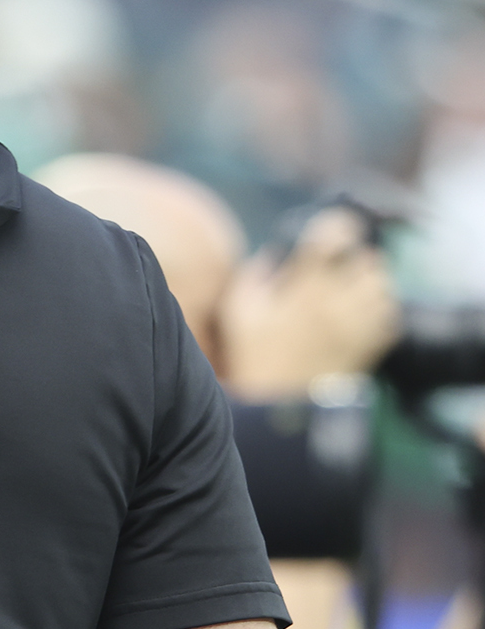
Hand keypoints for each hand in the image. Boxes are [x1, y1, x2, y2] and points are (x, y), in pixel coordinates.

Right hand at [220, 205, 400, 398]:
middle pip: (368, 258)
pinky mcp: (372, 343)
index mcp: (306, 288)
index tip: (328, 229)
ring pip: (383, 283)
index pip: (335, 236)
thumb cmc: (255, 355)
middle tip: (334, 267)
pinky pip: (390, 313)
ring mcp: (360, 323)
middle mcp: (339, 301)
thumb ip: (255, 275)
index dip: (336, 224)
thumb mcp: (239, 311)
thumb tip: (275, 256)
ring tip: (346, 290)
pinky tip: (357, 314)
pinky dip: (379, 307)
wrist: (281, 404)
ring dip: (367, 280)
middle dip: (352, 257)